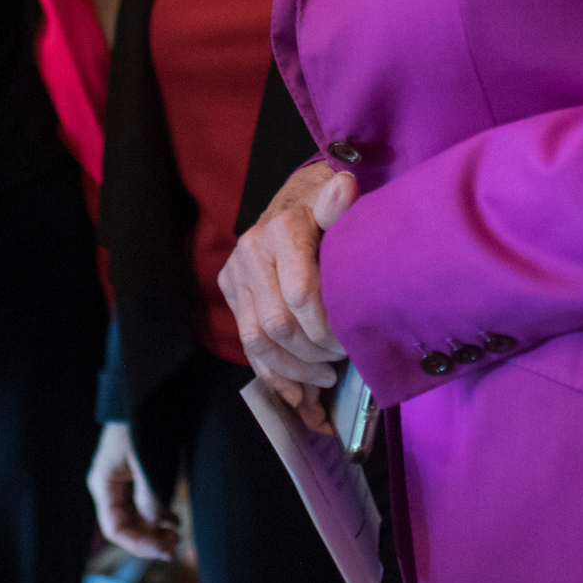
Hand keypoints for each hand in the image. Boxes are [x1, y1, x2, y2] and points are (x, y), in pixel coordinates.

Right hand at [87, 422, 178, 559]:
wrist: (144, 391)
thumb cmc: (139, 422)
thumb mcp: (145, 461)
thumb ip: (150, 496)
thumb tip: (157, 525)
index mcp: (103, 483)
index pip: (116, 529)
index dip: (138, 544)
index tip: (164, 550)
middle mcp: (109, 486)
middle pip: (125, 526)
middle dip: (149, 538)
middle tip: (175, 543)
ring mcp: (121, 481)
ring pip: (135, 518)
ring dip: (154, 529)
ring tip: (176, 533)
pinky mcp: (134, 476)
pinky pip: (142, 505)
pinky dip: (157, 515)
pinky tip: (172, 520)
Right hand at [219, 161, 358, 435]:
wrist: (297, 198)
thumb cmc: (329, 205)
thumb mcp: (340, 201)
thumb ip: (340, 204)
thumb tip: (346, 187)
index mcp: (281, 230)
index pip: (300, 295)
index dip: (327, 328)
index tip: (352, 341)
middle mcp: (251, 251)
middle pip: (277, 325)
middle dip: (313, 353)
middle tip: (342, 360)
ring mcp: (236, 273)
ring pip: (256, 341)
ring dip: (293, 371)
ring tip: (325, 377)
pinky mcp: (230, 290)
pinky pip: (246, 345)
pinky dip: (273, 376)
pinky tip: (298, 394)